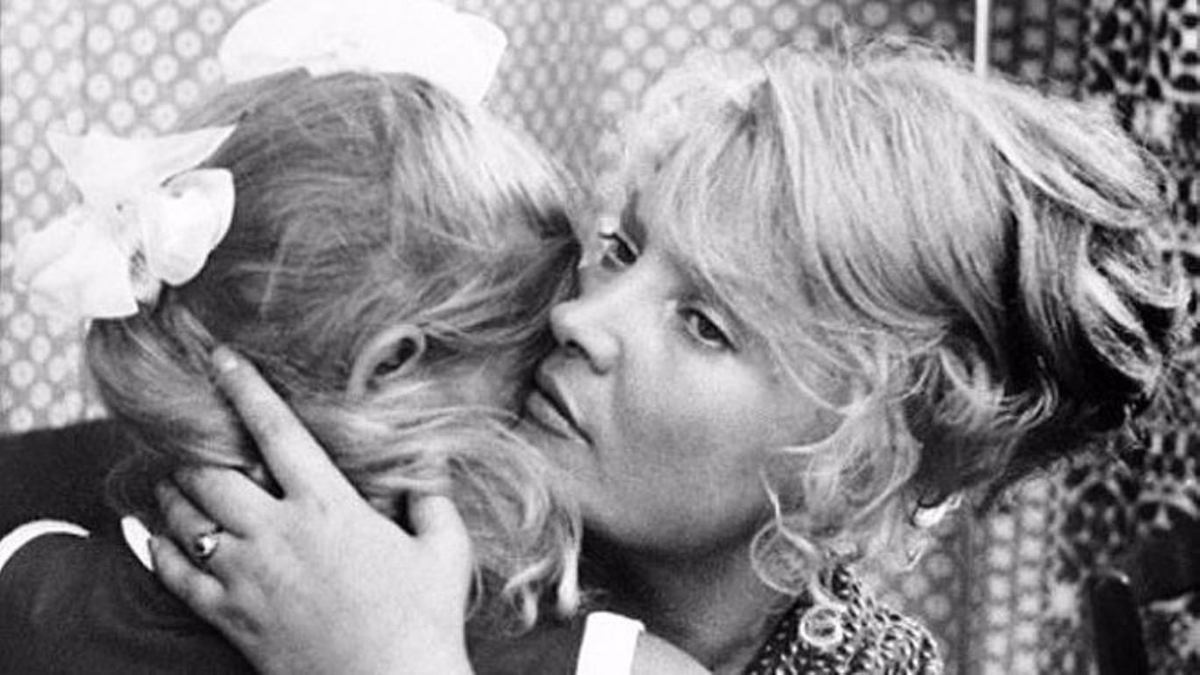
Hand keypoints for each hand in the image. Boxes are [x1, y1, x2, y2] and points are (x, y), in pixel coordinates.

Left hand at [151, 346, 474, 674]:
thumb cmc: (425, 620)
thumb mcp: (445, 549)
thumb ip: (433, 497)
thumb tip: (431, 461)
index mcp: (328, 506)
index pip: (275, 430)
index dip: (244, 387)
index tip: (221, 358)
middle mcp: (277, 533)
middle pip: (211, 471)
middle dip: (193, 442)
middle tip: (186, 425)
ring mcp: (248, 577)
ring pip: (186, 519)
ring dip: (173, 490)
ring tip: (169, 473)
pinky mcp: (231, 619)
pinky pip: (177, 578)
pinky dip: (154, 551)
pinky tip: (146, 534)